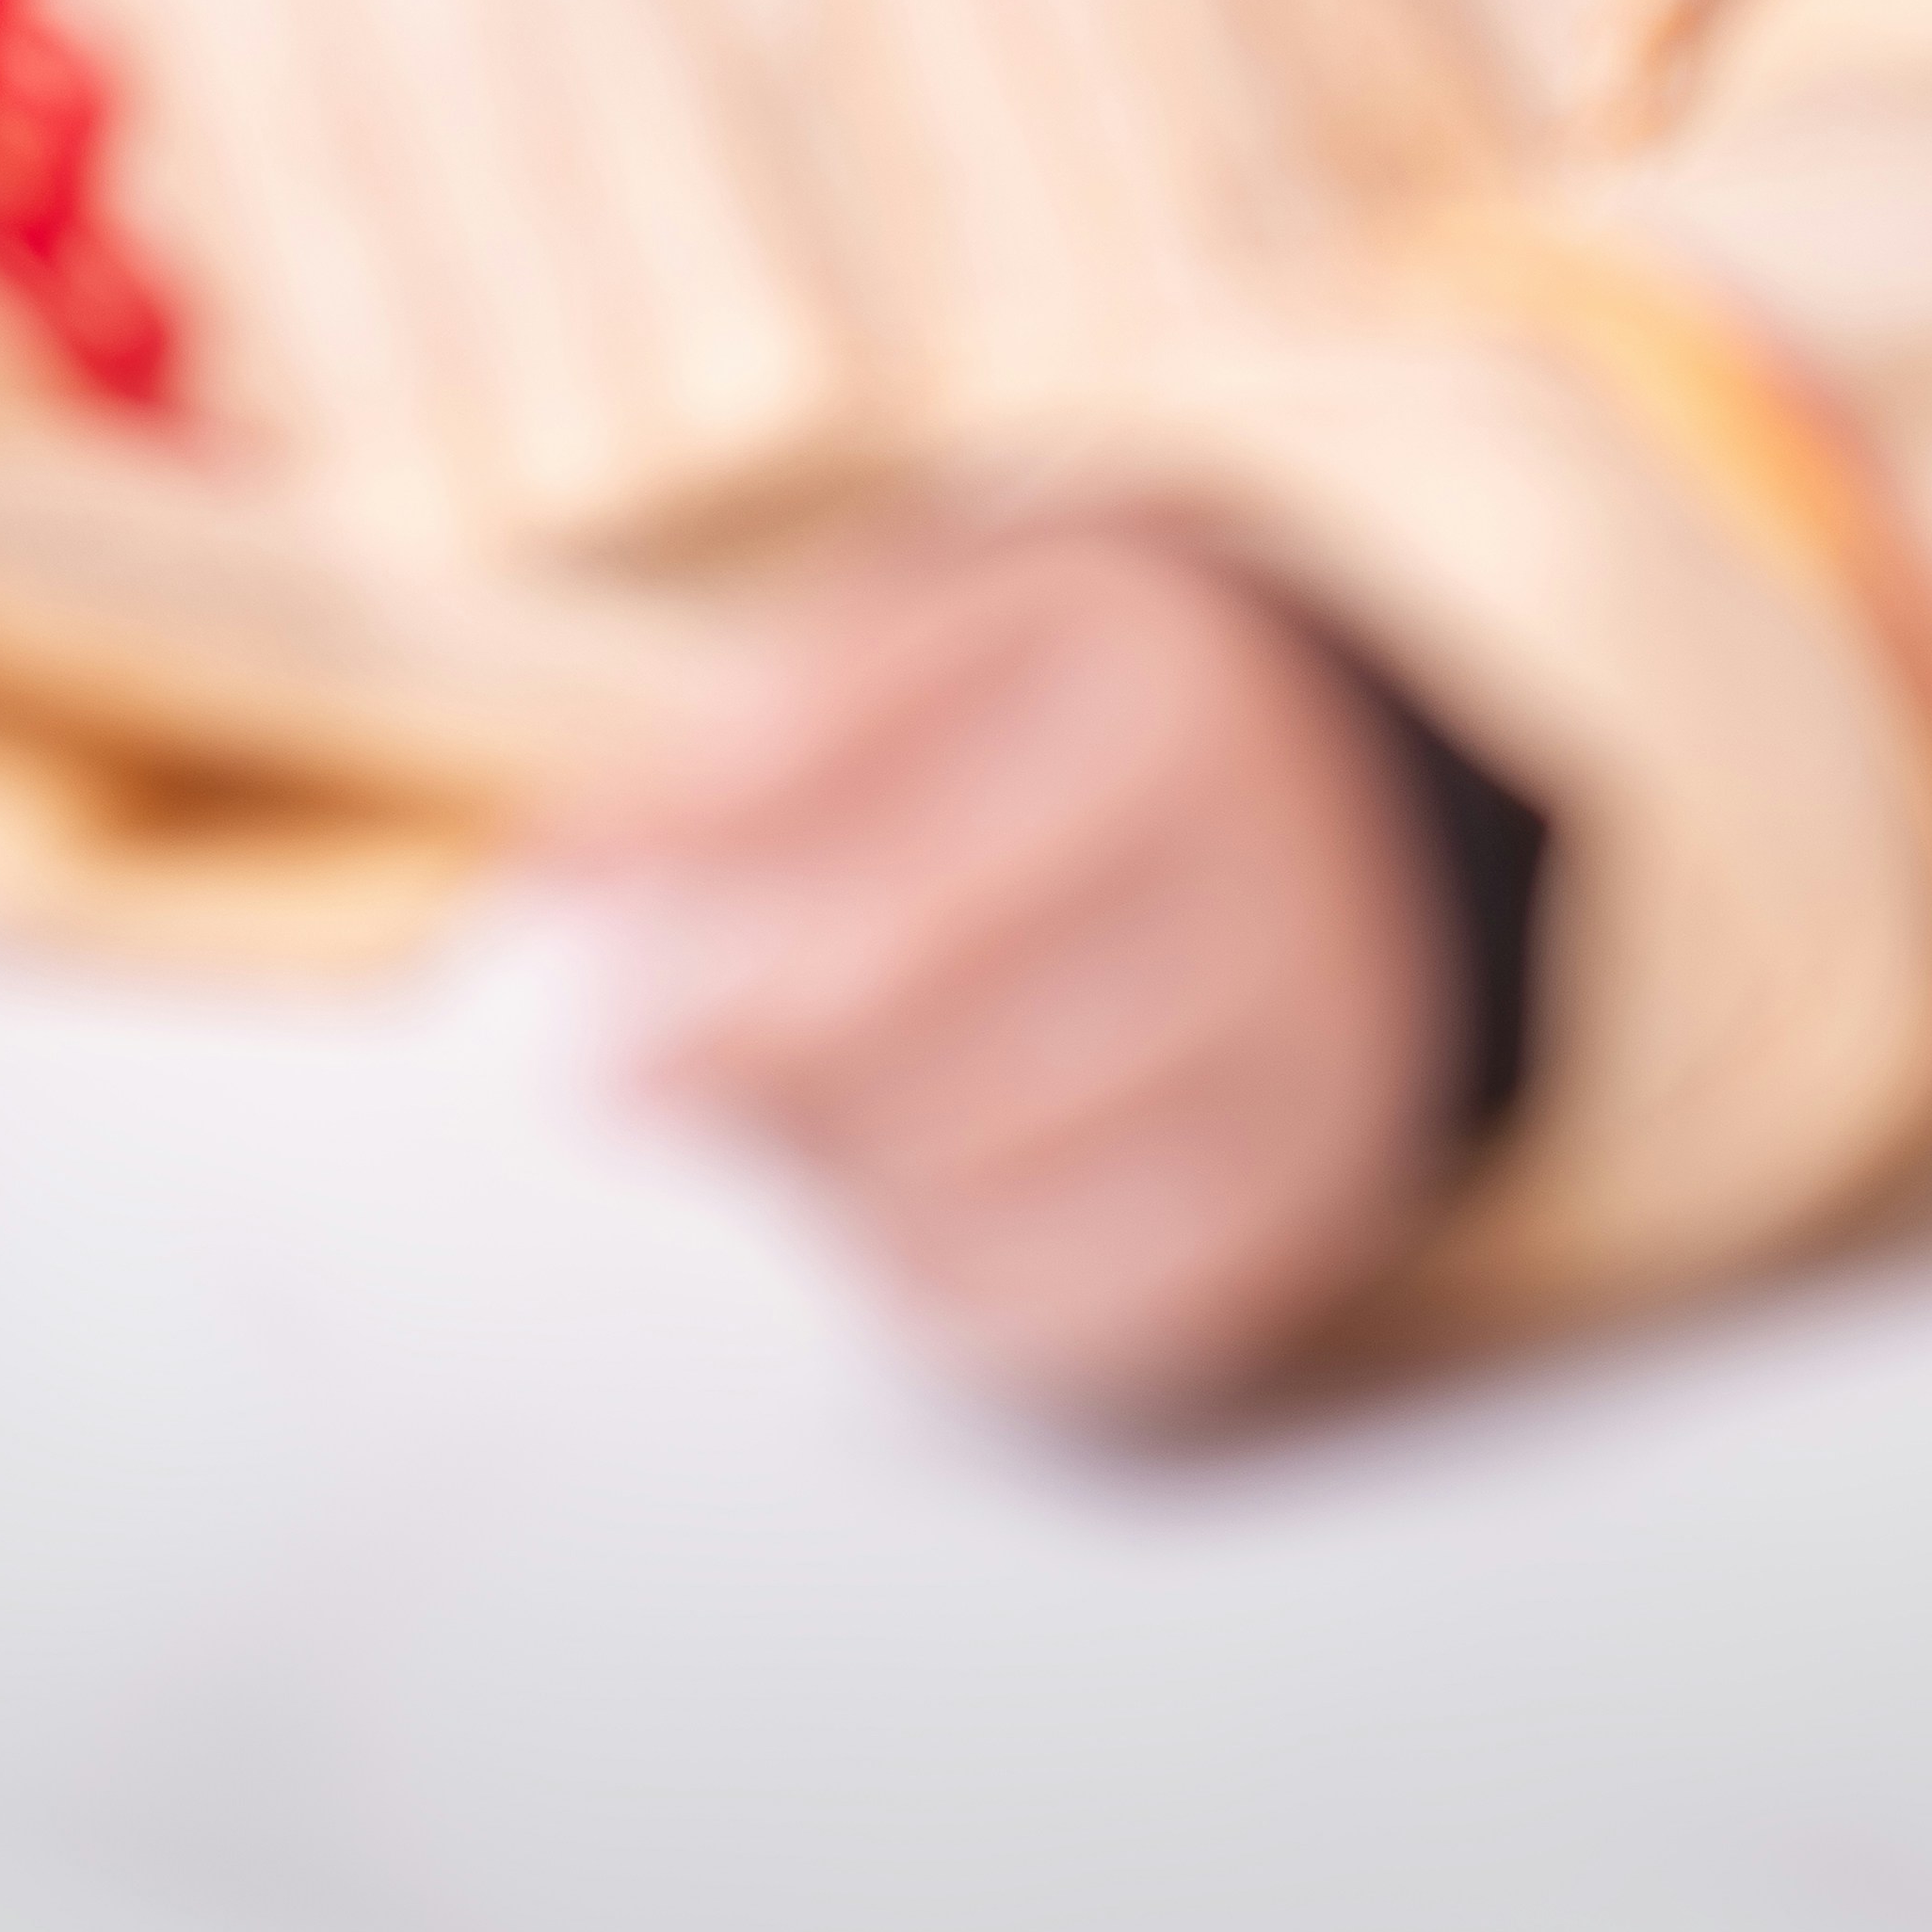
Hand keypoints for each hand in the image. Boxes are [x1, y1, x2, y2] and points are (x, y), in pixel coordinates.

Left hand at [577, 521, 1465, 1414]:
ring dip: (826, 1159)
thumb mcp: (972, 633)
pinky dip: (936, 1277)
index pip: (862, 730)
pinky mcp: (1308, 1198)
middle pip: (907, 956)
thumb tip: (561, 862)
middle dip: (731, 1031)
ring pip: (973, 1147)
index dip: (690, 817)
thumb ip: (768, 723)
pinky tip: (894, 1213)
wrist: (1371, 830)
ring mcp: (1306, 1022)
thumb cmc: (1094, 730)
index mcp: (1156, 647)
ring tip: (785, 1129)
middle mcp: (1259, 820)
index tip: (565, 889)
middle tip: (625, 1072)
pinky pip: (1065, 1299)